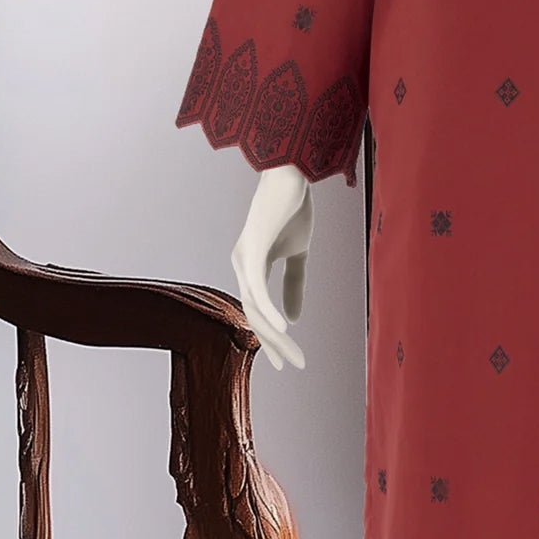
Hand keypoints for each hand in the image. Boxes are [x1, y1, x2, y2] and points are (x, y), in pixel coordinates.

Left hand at [230, 164, 314, 370]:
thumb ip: (295, 283)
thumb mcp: (298, 252)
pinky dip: (269, 309)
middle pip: (254, 314)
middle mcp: (240, 265)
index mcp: (250, 266)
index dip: (270, 336)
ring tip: (294, 354)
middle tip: (290, 364)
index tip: (284, 359)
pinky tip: (284, 327)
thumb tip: (296, 319)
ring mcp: (244, 258)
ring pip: (256, 307)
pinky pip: (259, 288)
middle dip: (273, 342)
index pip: (257, 309)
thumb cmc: (292, 208)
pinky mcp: (252, 250)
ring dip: (276, 334)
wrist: (292, 174)